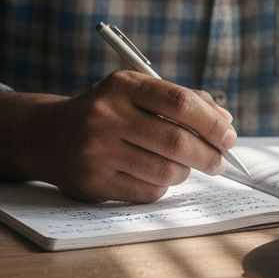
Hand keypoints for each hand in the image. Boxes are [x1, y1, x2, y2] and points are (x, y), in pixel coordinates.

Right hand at [36, 70, 237, 202]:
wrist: (49, 136)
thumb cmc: (109, 112)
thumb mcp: (137, 93)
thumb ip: (183, 101)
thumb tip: (225, 122)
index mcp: (122, 85)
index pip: (179, 102)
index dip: (211, 122)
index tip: (229, 137)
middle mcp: (106, 116)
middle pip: (176, 142)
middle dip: (208, 155)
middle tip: (220, 162)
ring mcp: (97, 151)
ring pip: (165, 171)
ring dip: (184, 172)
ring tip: (182, 167)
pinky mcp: (93, 182)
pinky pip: (147, 192)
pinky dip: (161, 187)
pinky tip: (153, 176)